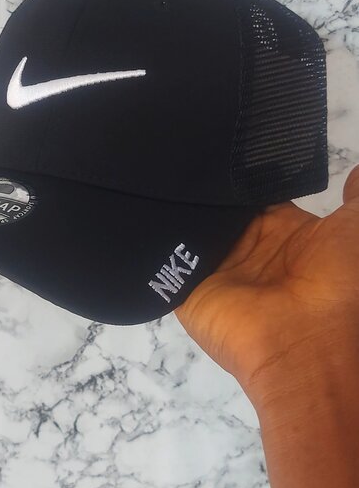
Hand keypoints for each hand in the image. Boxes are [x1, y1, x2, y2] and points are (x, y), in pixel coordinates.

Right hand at [173, 164, 358, 413]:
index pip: (257, 196)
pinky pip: (165, 259)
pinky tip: (149, 203)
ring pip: (192, 227)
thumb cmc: (339, 283)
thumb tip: (355, 172)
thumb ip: (356, 196)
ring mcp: (217, 272)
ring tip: (164, 169)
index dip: (244, 172)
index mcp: (286, 234)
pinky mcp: (187, 291)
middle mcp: (250, 252)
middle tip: (189, 149)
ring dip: (182, 205)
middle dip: (209, 186)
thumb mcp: (356, 228)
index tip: (226, 144)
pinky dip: (155, 236)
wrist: (307, 343)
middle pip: (221, 209)